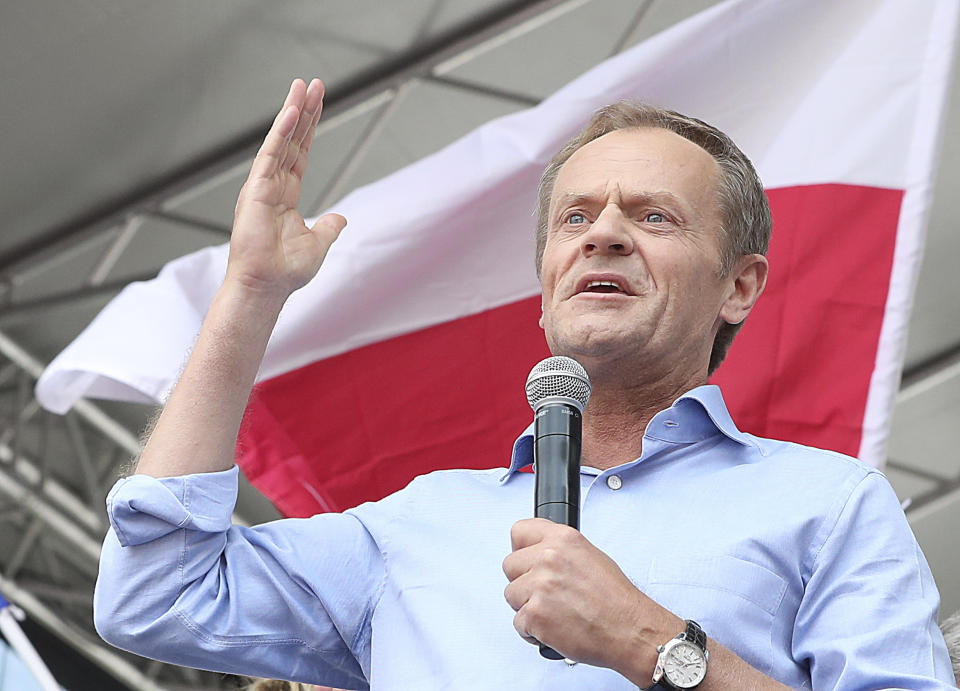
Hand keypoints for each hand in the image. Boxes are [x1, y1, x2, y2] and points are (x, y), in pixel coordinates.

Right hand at [226, 78, 346, 301]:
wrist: (267, 287)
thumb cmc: (285, 272)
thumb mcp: (318, 245)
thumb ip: (328, 227)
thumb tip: (340, 217)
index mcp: (286, 195)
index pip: (300, 153)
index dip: (309, 128)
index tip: (317, 103)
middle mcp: (272, 186)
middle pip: (291, 140)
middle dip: (303, 111)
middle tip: (313, 83)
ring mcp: (262, 186)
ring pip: (280, 141)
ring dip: (292, 113)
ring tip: (303, 87)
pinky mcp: (255, 191)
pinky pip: (270, 155)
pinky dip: (281, 133)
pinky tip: (292, 113)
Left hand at [502, 518, 681, 679]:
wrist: (630, 630)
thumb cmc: (616, 600)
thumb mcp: (591, 556)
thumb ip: (560, 551)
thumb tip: (540, 555)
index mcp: (562, 539)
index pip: (519, 531)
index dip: (521, 549)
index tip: (526, 560)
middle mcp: (548, 558)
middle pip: (510, 565)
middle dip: (524, 581)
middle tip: (545, 593)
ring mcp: (539, 586)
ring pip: (511, 595)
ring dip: (527, 606)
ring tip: (553, 612)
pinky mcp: (535, 614)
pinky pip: (518, 623)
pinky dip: (532, 631)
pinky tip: (553, 627)